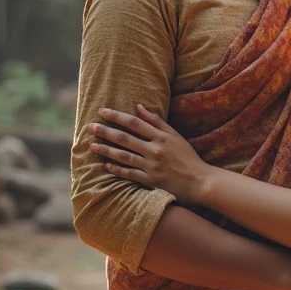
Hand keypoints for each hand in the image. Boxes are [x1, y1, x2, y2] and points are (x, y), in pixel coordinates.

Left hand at [88, 104, 208, 204]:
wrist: (200, 182)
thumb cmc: (188, 157)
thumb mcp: (175, 136)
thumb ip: (157, 121)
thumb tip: (139, 107)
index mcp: (161, 137)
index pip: (134, 123)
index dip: (117, 116)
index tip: (102, 111)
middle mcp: (155, 150)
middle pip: (125, 138)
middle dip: (106, 131)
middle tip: (90, 127)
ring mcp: (152, 166)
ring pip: (124, 156)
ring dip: (106, 150)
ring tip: (92, 145)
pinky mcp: (151, 181)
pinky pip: (130, 174)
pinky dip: (117, 169)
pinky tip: (106, 164)